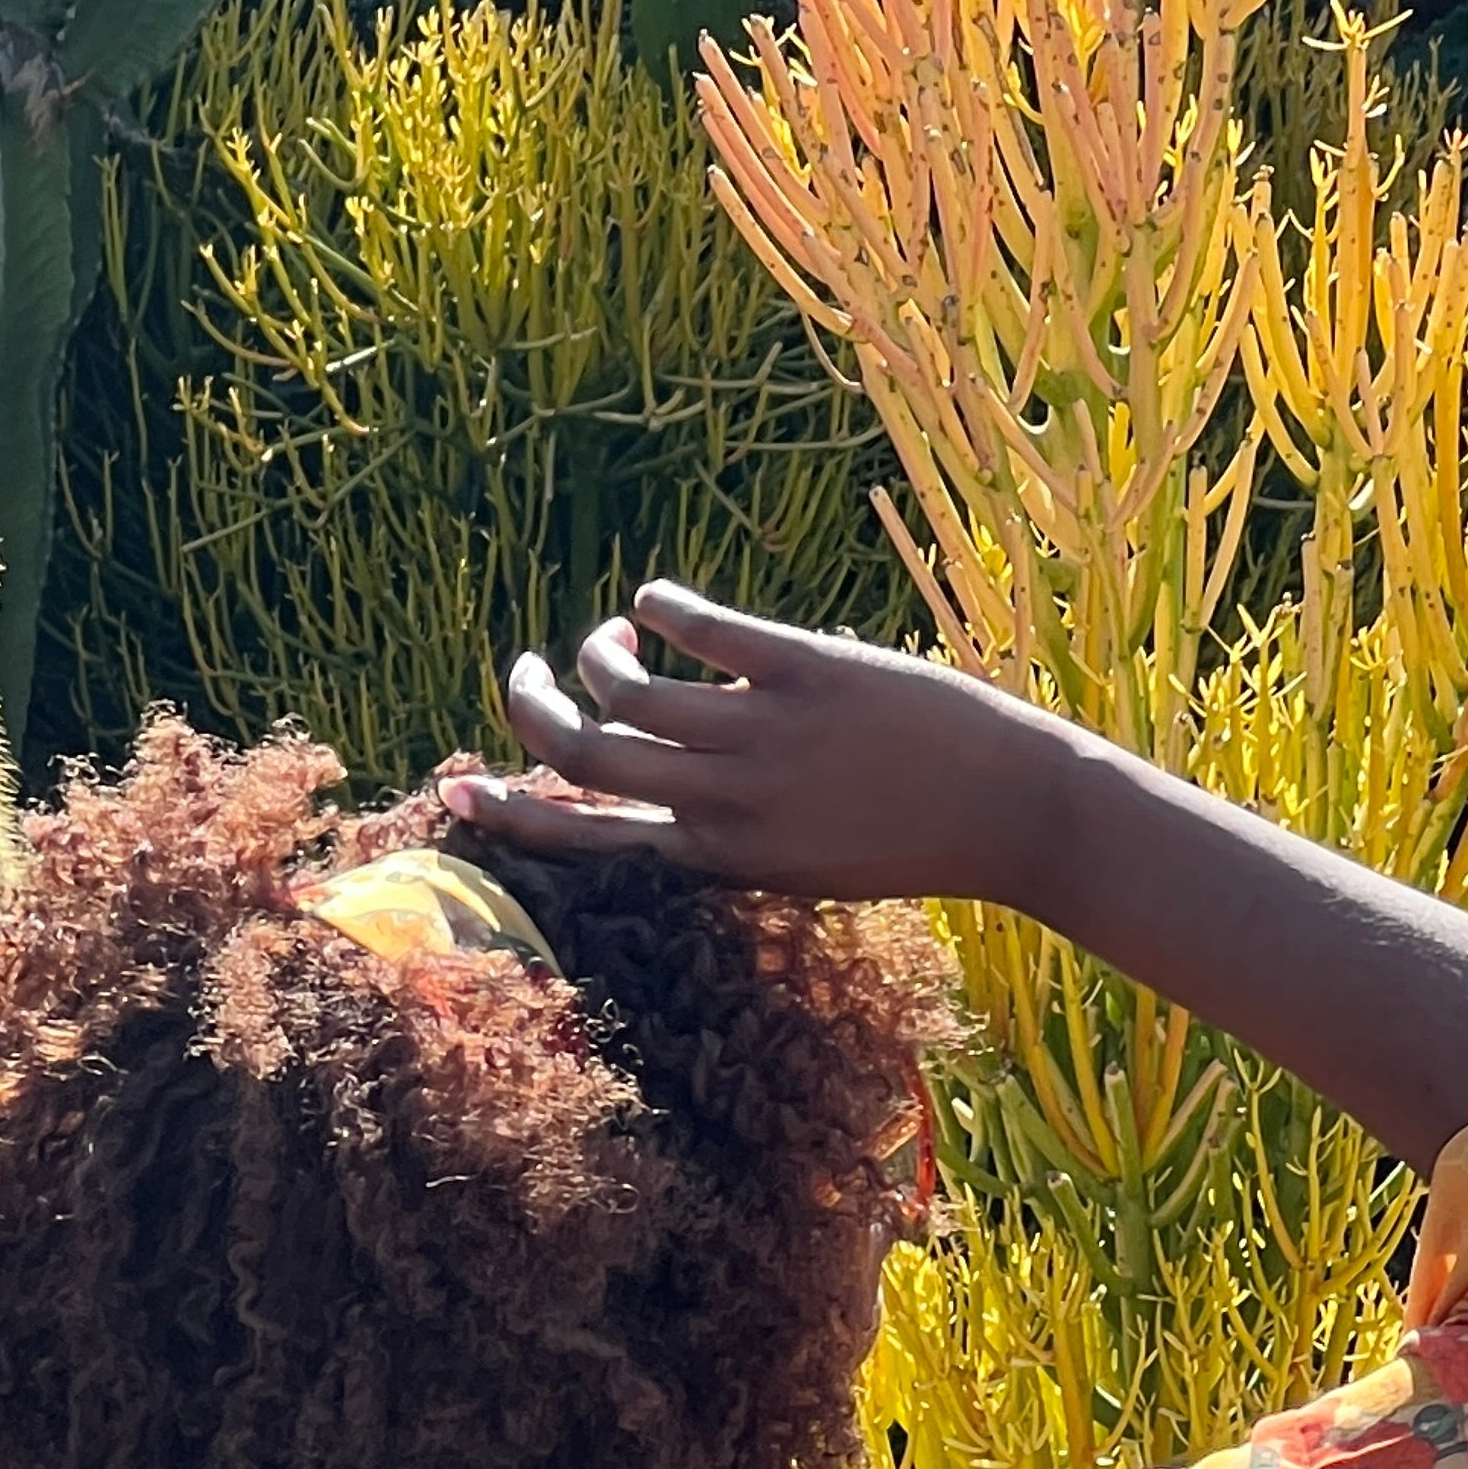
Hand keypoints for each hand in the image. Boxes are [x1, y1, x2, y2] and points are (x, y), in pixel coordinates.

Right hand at [438, 582, 1065, 906]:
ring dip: (599, 653)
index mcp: (723, 861)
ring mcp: (765, 738)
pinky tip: (656, 604)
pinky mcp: (805, 673)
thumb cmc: (914, 841)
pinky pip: (701, 629)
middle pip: (587, 755)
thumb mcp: (806, 863)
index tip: (455, 788)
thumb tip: (663, 786)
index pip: (591, 840)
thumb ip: (731, 831)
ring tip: (609, 639)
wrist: (1012, 814)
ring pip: (631, 690)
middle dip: (533, 710)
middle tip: (524, 673)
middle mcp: (730, 804)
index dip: (513, 812)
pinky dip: (660, 609)